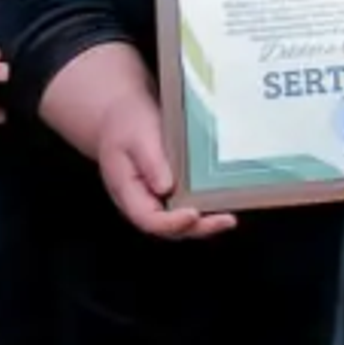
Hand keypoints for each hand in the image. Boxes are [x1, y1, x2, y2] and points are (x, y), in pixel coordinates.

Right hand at [94, 92, 235, 241]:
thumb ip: (150, 162)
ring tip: (227, 219)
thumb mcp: (137, 136)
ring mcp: (153, 200)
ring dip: (203, 224)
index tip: (194, 213)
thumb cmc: (124, 124)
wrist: (116, 116)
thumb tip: (166, 187)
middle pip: (167, 229)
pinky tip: (221, 204)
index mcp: (127, 192)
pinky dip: (202, 210)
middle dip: (197, 228)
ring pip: (178, 223)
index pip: (148, 219)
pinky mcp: (166, 192)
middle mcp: (140, 203)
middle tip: (225, 220)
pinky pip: (183, 208)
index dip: (172, 222)